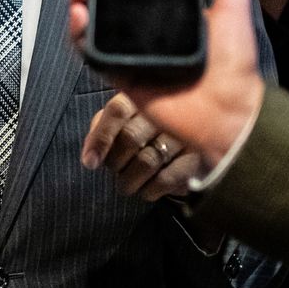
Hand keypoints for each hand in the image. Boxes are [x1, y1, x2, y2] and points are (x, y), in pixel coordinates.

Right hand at [68, 0, 264, 169]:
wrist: (228, 107)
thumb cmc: (233, 61)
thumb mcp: (234, 8)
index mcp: (169, 18)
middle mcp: (146, 35)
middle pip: (106, 4)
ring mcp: (131, 55)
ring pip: (93, 27)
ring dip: (80, 4)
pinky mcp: (120, 76)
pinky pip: (92, 56)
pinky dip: (80, 37)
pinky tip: (80, 17)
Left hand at [81, 94, 202, 200]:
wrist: (189, 137)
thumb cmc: (144, 130)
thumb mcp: (121, 122)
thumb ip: (101, 132)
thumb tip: (90, 159)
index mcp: (142, 96)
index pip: (117, 111)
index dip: (101, 138)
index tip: (90, 163)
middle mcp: (166, 110)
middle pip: (131, 138)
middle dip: (116, 163)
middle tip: (116, 171)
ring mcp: (185, 132)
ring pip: (147, 161)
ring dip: (130, 181)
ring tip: (127, 185)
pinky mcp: (197, 157)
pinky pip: (167, 179)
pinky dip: (151, 190)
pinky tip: (147, 191)